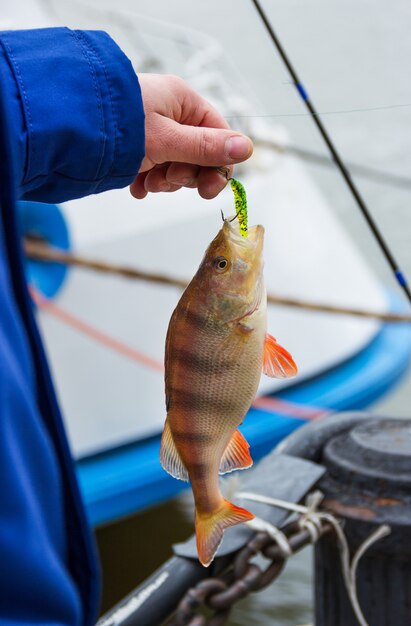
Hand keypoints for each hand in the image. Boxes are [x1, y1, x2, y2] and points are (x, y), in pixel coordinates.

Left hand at [130, 74, 252, 199]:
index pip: (217, 135)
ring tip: (146, 181)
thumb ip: (206, 147)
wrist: (67, 130)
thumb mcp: (167, 140)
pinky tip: (136, 187)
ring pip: (175, 165)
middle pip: (197, 154)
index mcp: (183, 102)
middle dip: (185, 174)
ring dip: (164, 180)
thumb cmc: (118, 126)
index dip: (217, 165)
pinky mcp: (134, 148)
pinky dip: (147, 182)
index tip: (208, 189)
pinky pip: (153, 170)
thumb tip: (247, 147)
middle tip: (169, 179)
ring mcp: (151, 132)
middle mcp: (169, 114)